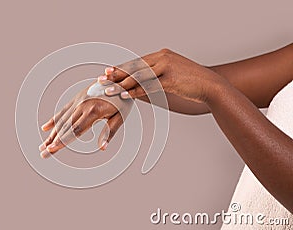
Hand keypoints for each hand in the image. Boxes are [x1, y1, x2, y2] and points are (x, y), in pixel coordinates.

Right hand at [39, 82, 132, 157]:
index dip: (62, 141)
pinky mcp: (77, 97)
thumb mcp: (120, 116)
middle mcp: (82, 106)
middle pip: (64, 128)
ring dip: (51, 134)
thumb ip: (110, 132)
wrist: (121, 78)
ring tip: (42, 145)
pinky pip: (63, 110)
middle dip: (52, 142)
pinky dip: (53, 120)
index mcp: (93, 111)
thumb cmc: (123, 100)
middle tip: (42, 154)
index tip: (51, 150)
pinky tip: (45, 128)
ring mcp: (78, 101)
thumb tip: (102, 147)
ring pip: (61, 120)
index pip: (75, 130)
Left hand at [99, 49, 226, 102]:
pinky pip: (148, 87)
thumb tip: (141, 85)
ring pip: (138, 76)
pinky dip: (134, 92)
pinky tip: (124, 96)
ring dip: (121, 84)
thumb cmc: (192, 81)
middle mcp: (162, 58)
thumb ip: (157, 76)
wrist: (211, 85)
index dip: (122, 67)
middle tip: (102, 78)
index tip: (109, 72)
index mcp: (162, 55)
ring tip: (108, 90)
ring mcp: (166, 68)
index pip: (137, 61)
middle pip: (134, 67)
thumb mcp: (172, 73)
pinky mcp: (170, 80)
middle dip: (117, 74)